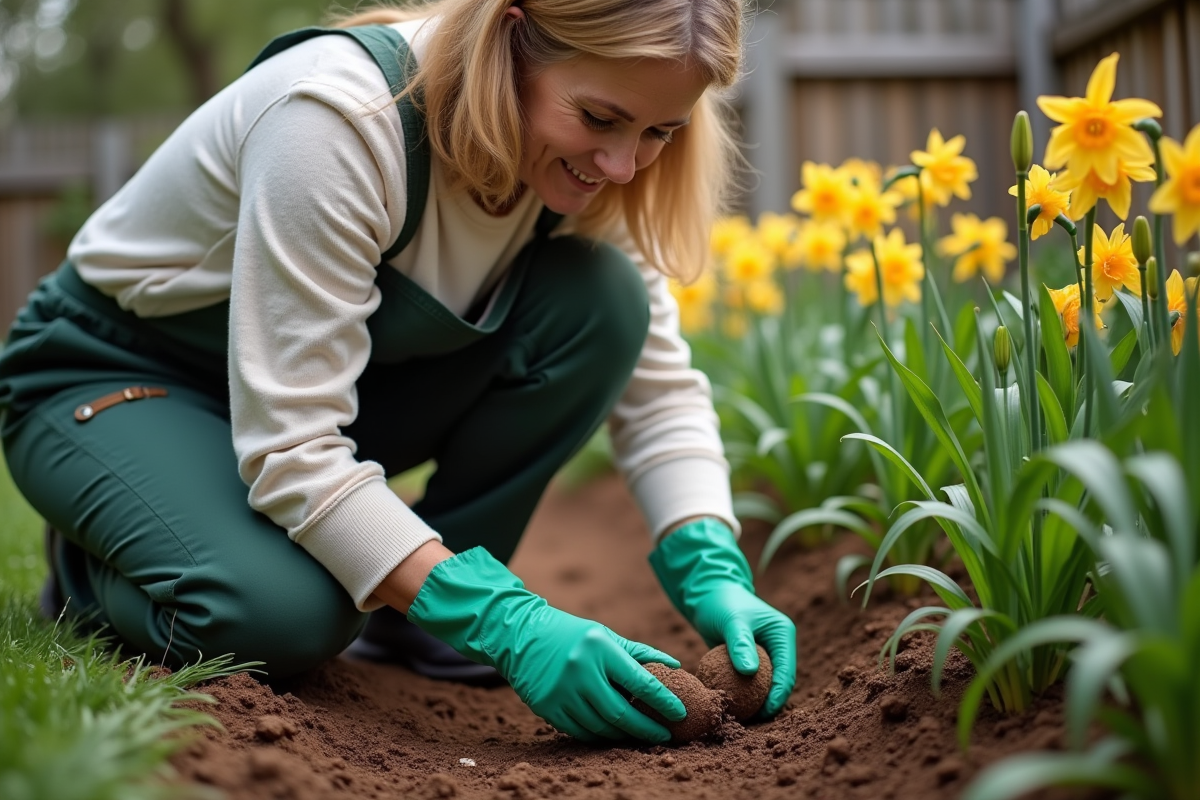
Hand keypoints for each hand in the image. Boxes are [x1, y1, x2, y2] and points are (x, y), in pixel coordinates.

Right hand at [407, 547, 686, 743]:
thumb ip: (639, 652)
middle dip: (647, 728)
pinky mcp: (548, 708)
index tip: (681, 713)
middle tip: (666, 735)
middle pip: (621, 713)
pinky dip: (600, 736)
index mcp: (599, 648)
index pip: (640, 681)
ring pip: (601, 726)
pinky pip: (581, 732)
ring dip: (624, 735)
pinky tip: (614, 734)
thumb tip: (675, 667)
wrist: (521, 635)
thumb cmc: (572, 634)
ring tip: (642, 735)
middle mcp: (580, 671)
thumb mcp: (605, 635)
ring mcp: (562, 692)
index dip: (664, 701)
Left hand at [649, 518, 796, 717]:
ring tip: (741, 719)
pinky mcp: (749, 658)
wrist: (706, 592)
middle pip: (778, 682)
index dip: (777, 696)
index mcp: (783, 634)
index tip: (763, 713)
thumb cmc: (720, 602)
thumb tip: (750, 672)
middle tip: (751, 722)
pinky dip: (741, 692)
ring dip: (754, 701)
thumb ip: (740, 644)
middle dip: (768, 703)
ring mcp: (764, 652)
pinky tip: (729, 706)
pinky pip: (748, 681)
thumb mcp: (731, 621)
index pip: (786, 672)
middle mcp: (778, 645)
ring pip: (763, 684)